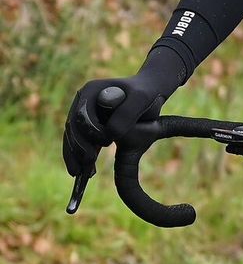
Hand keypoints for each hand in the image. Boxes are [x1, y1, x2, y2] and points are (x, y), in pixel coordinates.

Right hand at [63, 48, 186, 177]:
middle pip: (72, 127)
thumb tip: (111, 134)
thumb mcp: (141, 98)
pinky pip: (78, 143)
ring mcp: (83, 114)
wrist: (150, 91)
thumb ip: (127, 113)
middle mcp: (82, 101)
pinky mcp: (87, 126)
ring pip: (72, 137)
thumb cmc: (147, 93)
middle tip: (88, 163)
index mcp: (91, 90)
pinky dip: (78, 156)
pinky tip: (82, 172)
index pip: (82, 113)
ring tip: (79, 173)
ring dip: (74, 155)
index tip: (107, 142)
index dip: (90, 130)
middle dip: (77, 146)